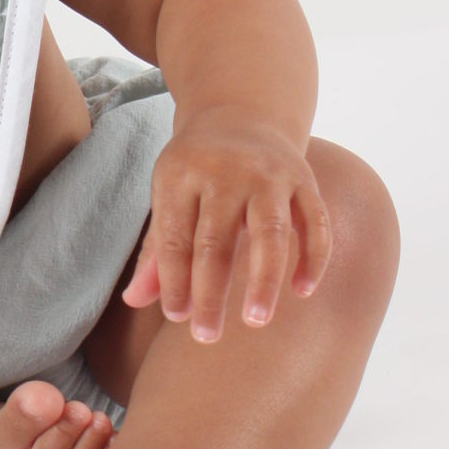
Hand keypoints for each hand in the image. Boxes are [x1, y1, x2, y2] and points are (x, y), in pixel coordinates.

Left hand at [121, 107, 332, 341]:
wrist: (243, 112)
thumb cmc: (197, 167)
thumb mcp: (169, 194)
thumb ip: (157, 250)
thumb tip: (134, 301)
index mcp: (181, 175)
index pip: (175, 239)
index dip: (174, 281)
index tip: (178, 317)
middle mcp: (226, 172)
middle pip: (216, 241)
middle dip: (210, 293)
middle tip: (206, 336)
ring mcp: (269, 174)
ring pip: (270, 233)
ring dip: (263, 280)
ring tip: (256, 320)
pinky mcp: (304, 179)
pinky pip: (314, 222)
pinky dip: (313, 258)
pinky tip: (303, 290)